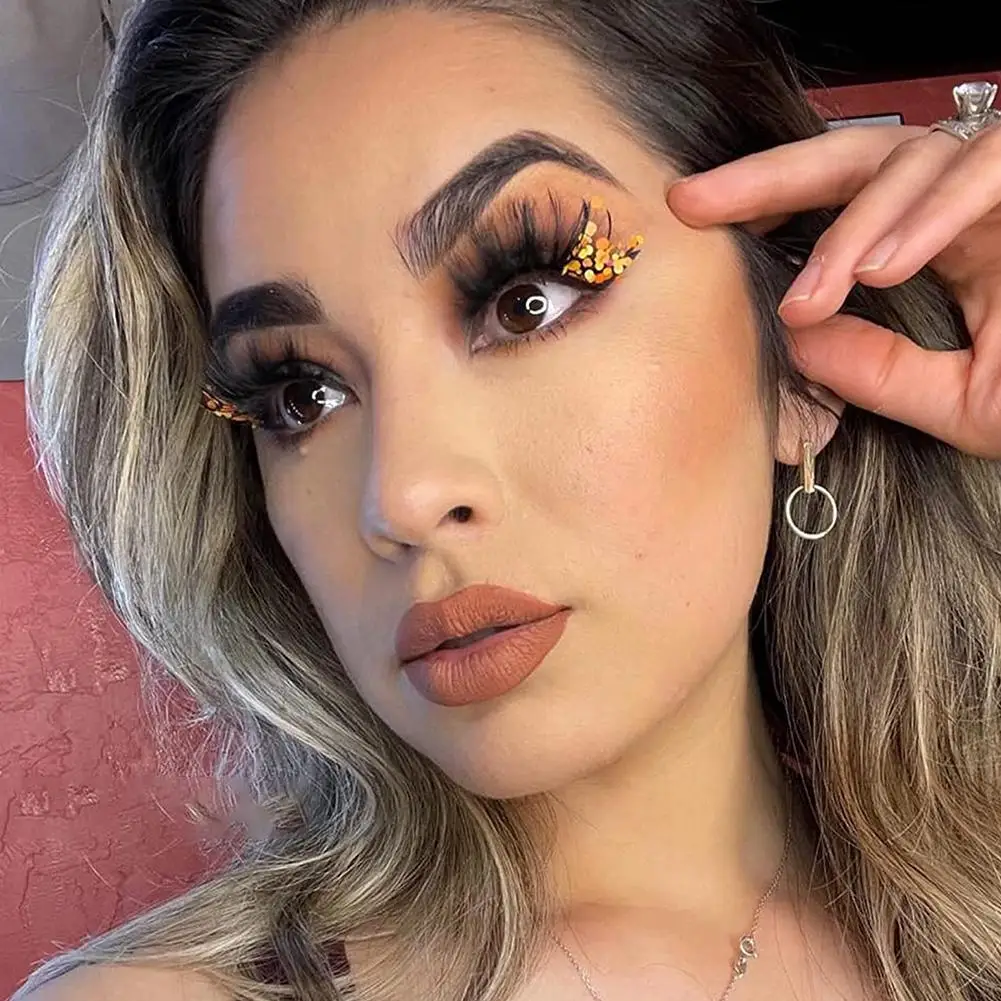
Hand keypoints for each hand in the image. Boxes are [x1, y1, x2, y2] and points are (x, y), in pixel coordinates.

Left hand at [667, 122, 1000, 459]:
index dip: (770, 208)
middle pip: (857, 158)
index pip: (843, 207)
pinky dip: (934, 213)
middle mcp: (971, 203)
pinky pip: (989, 165)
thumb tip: (796, 343)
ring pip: (917, 159)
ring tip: (817, 293)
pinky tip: (885, 268)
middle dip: (769, 176)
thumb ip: (880, 372)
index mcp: (942, 244)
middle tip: (696, 202)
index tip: (699, 226)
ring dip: (857, 227)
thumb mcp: (961, 398)